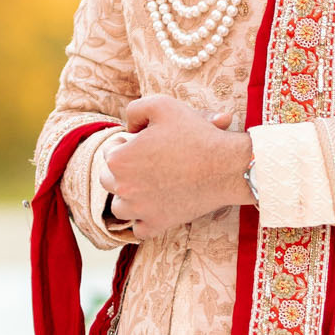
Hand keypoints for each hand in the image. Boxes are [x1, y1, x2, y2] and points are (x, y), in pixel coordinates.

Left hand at [105, 94, 251, 240]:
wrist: (226, 166)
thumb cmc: (195, 134)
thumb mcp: (162, 105)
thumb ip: (136, 110)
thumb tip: (128, 127)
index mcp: (119, 159)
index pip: (108, 152)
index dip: (124, 145)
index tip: (140, 144)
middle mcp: (124, 187)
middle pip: (108, 180)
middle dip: (121, 171)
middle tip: (142, 164)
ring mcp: (140, 209)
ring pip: (119, 207)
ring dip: (127, 197)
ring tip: (143, 187)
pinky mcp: (158, 224)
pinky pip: (138, 230)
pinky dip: (142, 221)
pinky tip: (152, 209)